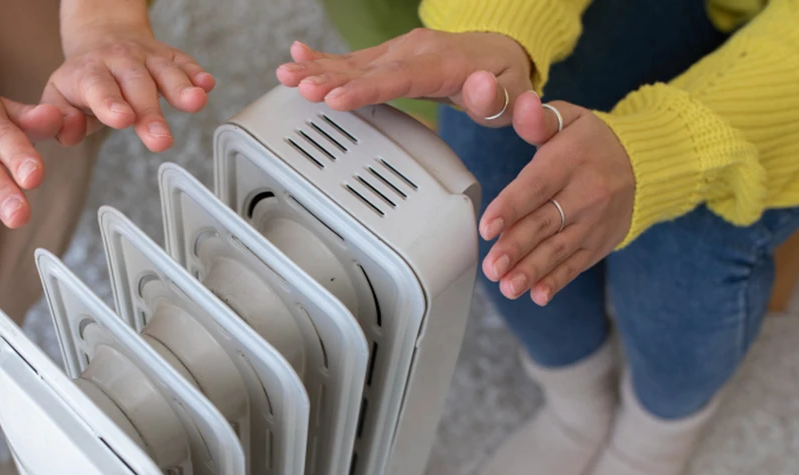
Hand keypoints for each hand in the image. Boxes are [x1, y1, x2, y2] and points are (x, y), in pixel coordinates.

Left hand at [43, 19, 214, 151]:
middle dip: (150, 112)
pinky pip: (184, 62)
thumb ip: (60, 120)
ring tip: (195, 102)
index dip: (109, 103)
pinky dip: (196, 73)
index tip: (123, 119)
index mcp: (89, 73)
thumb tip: (69, 132)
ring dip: (181, 87)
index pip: (98, 87)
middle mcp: (119, 61)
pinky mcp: (168, 57)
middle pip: (136, 85)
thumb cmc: (84, 81)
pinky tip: (206, 85)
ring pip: (164, 71)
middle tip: (161, 140)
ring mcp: (146, 57)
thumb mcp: (60, 97)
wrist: (102, 37)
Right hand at [276, 30, 531, 124]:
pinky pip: (355, 57)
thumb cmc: (505, 81)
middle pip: (368, 68)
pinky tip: (299, 54)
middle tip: (299, 87)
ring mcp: (401, 50)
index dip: (366, 89)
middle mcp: (416, 51)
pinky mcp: (390, 55)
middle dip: (330, 78)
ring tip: (285, 73)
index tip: (339, 99)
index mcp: (442, 64)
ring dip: (318, 68)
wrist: (500, 52)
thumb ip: (495, 97)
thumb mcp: (513, 94)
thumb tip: (477, 89)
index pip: (399, 79)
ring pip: (355, 61)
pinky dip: (325, 58)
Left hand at [480, 93, 634, 305]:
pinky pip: (577, 264)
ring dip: (532, 271)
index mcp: (570, 161)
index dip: (510, 207)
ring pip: (559, 249)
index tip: (487, 227)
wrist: (647, 162)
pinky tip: (538, 294)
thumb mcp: (569, 119)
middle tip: (492, 267)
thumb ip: (539, 119)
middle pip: (545, 223)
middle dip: (516, 248)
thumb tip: (524, 106)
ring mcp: (594, 222)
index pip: (537, 186)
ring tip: (508, 287)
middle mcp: (585, 193)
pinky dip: (557, 281)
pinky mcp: (600, 242)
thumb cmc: (591, 142)